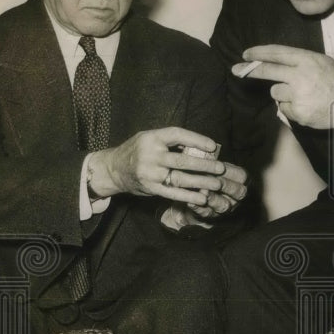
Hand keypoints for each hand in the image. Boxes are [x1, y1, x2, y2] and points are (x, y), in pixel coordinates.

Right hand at [87, 127, 227, 205]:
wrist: (113, 169)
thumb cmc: (137, 150)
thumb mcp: (149, 138)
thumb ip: (170, 141)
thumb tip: (200, 146)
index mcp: (152, 138)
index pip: (177, 135)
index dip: (196, 139)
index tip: (213, 146)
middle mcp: (150, 155)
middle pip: (183, 160)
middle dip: (204, 164)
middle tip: (221, 167)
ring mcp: (150, 173)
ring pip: (180, 178)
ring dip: (201, 182)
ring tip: (217, 183)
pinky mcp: (150, 188)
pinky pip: (172, 193)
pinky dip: (189, 196)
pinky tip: (202, 198)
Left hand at [185, 161, 247, 218]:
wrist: (197, 194)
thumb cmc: (207, 174)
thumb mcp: (213, 166)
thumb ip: (212, 161)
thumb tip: (202, 151)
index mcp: (241, 181)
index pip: (241, 176)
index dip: (228, 171)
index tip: (216, 165)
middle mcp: (237, 196)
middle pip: (237, 191)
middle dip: (224, 184)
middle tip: (210, 177)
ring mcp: (225, 208)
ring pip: (223, 205)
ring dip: (212, 197)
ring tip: (202, 191)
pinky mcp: (211, 216)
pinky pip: (207, 213)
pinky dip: (198, 207)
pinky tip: (191, 202)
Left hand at [239, 45, 333, 136]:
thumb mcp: (321, 62)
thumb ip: (298, 62)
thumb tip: (273, 66)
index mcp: (307, 59)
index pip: (276, 53)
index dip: (258, 53)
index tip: (245, 54)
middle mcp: (300, 76)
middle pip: (268, 71)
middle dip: (250, 70)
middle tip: (237, 70)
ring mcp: (298, 95)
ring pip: (276, 93)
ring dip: (283, 94)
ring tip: (304, 95)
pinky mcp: (299, 112)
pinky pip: (284, 109)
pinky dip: (292, 108)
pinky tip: (308, 106)